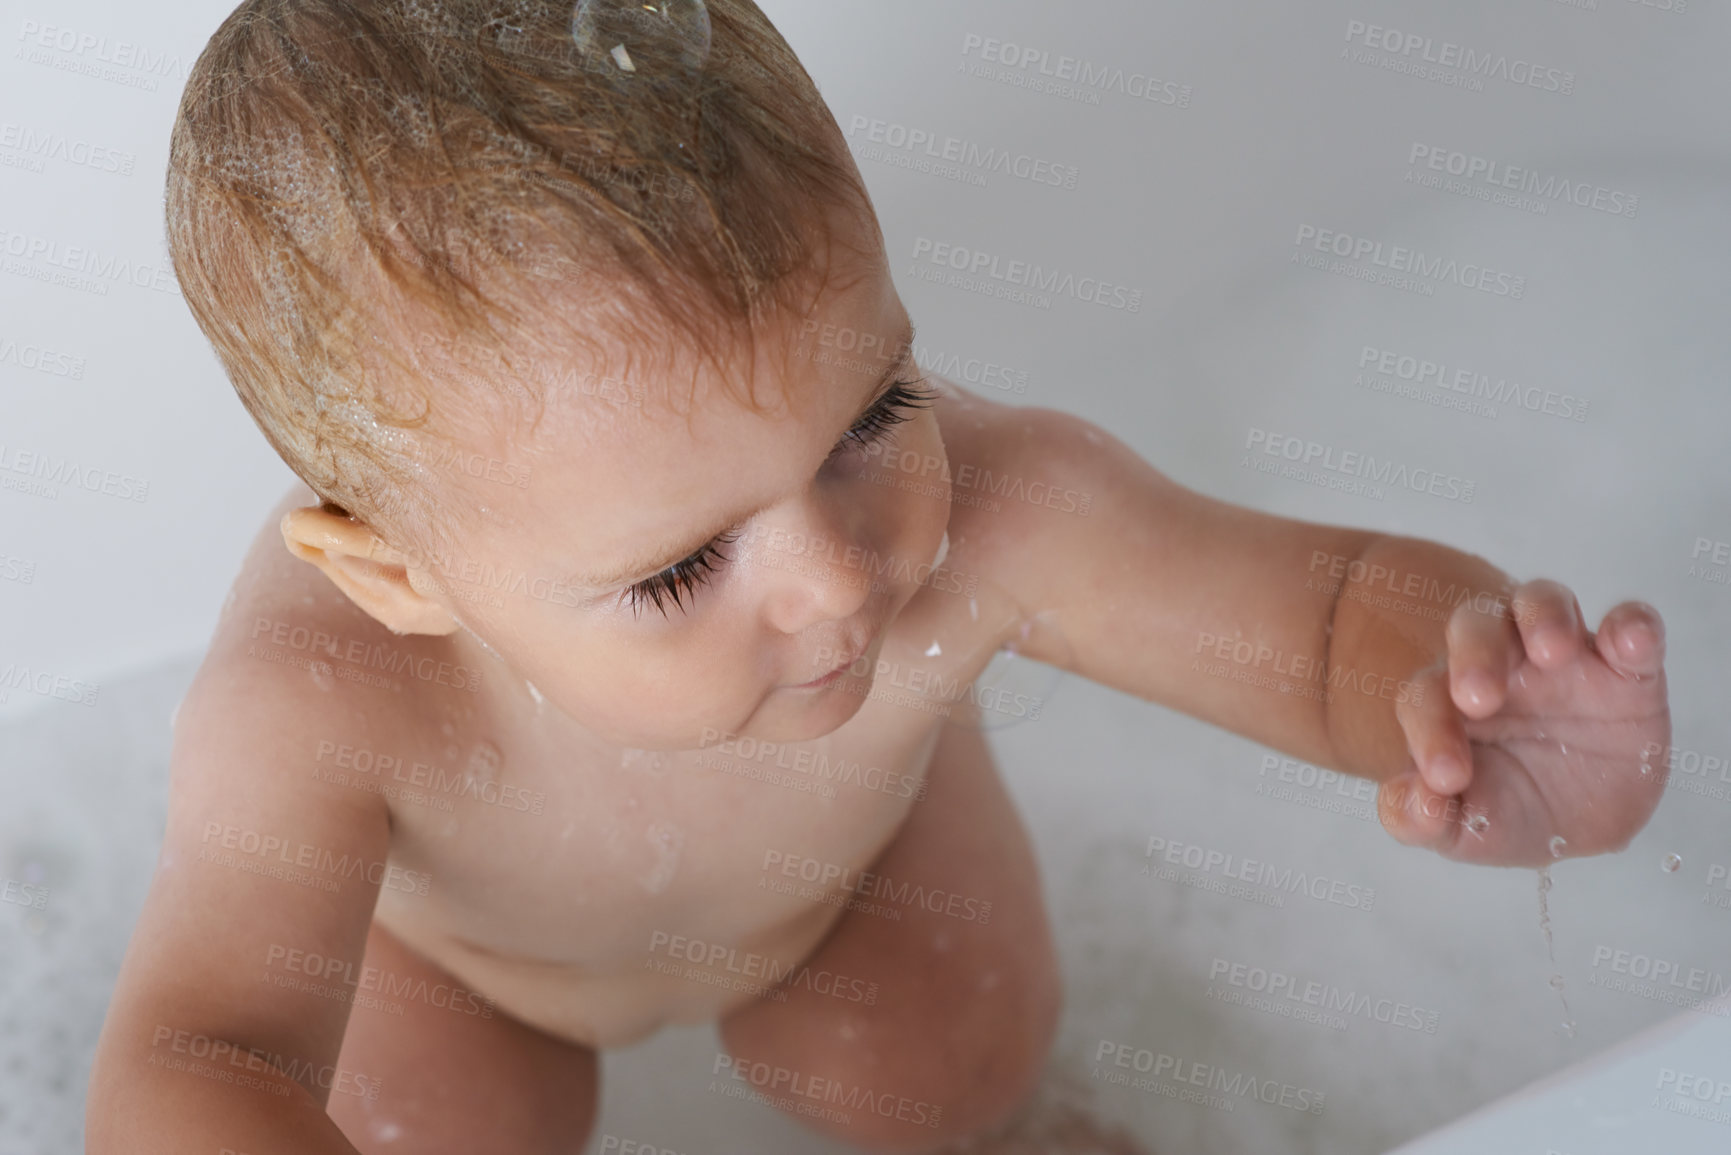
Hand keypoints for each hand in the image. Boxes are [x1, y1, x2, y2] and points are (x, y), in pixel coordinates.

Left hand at [1378, 579, 1669, 866]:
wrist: (1581, 823)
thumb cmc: (1504, 812)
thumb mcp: (1463, 831)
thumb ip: (1421, 819)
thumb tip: (1411, 803)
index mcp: (1447, 700)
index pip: (1425, 696)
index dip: (1430, 731)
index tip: (1445, 779)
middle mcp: (1500, 664)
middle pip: (1475, 626)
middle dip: (1474, 655)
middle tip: (1477, 699)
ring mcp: (1564, 658)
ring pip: (1542, 602)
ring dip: (1544, 617)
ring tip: (1552, 652)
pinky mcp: (1627, 668)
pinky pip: (1630, 627)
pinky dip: (1632, 626)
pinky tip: (1632, 641)